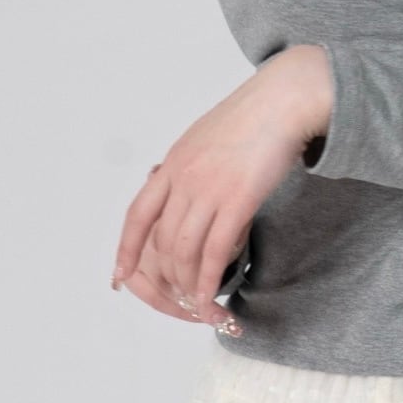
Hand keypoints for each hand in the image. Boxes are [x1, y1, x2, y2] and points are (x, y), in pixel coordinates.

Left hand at [110, 45, 332, 328]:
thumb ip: (193, 167)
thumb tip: (190, 192)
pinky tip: (212, 295)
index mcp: (173, 163)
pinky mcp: (238, 200)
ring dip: (189, 283)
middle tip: (178, 297)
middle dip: (167, 276)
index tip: (120, 275)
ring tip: (197, 301)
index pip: (137, 215)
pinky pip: (215, 251)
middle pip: (162, 241)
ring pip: (185, 251)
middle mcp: (183, 178)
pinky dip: (209, 278)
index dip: (126, 249)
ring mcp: (209, 189)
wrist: (282, 101)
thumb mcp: (207, 138)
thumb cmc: (254, 117)